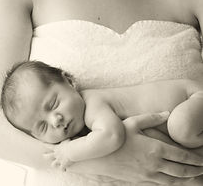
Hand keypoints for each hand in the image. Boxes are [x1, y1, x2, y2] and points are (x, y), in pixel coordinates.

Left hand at [44, 139, 73, 170]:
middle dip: (45, 156)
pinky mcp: (63, 165)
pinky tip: (64, 170)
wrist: (73, 150)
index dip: (45, 144)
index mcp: (57, 147)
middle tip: (43, 155)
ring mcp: (59, 160)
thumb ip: (67, 136)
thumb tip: (69, 131)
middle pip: (48, 156)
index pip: (49, 146)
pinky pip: (62, 169)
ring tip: (54, 165)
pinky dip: (63, 169)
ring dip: (54, 164)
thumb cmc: (72, 143)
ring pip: (53, 164)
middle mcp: (57, 154)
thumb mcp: (68, 138)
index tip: (42, 143)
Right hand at [67, 112, 202, 185]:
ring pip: (175, 181)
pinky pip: (163, 185)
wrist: (100, 157)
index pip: (181, 155)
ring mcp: (148, 175)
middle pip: (182, 170)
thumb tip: (167, 113)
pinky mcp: (142, 181)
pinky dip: (175, 185)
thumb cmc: (115, 138)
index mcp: (154, 148)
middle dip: (196, 170)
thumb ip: (151, 117)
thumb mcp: (131, 123)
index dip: (195, 158)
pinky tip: (178, 183)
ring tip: (198, 178)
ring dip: (189, 180)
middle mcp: (155, 164)